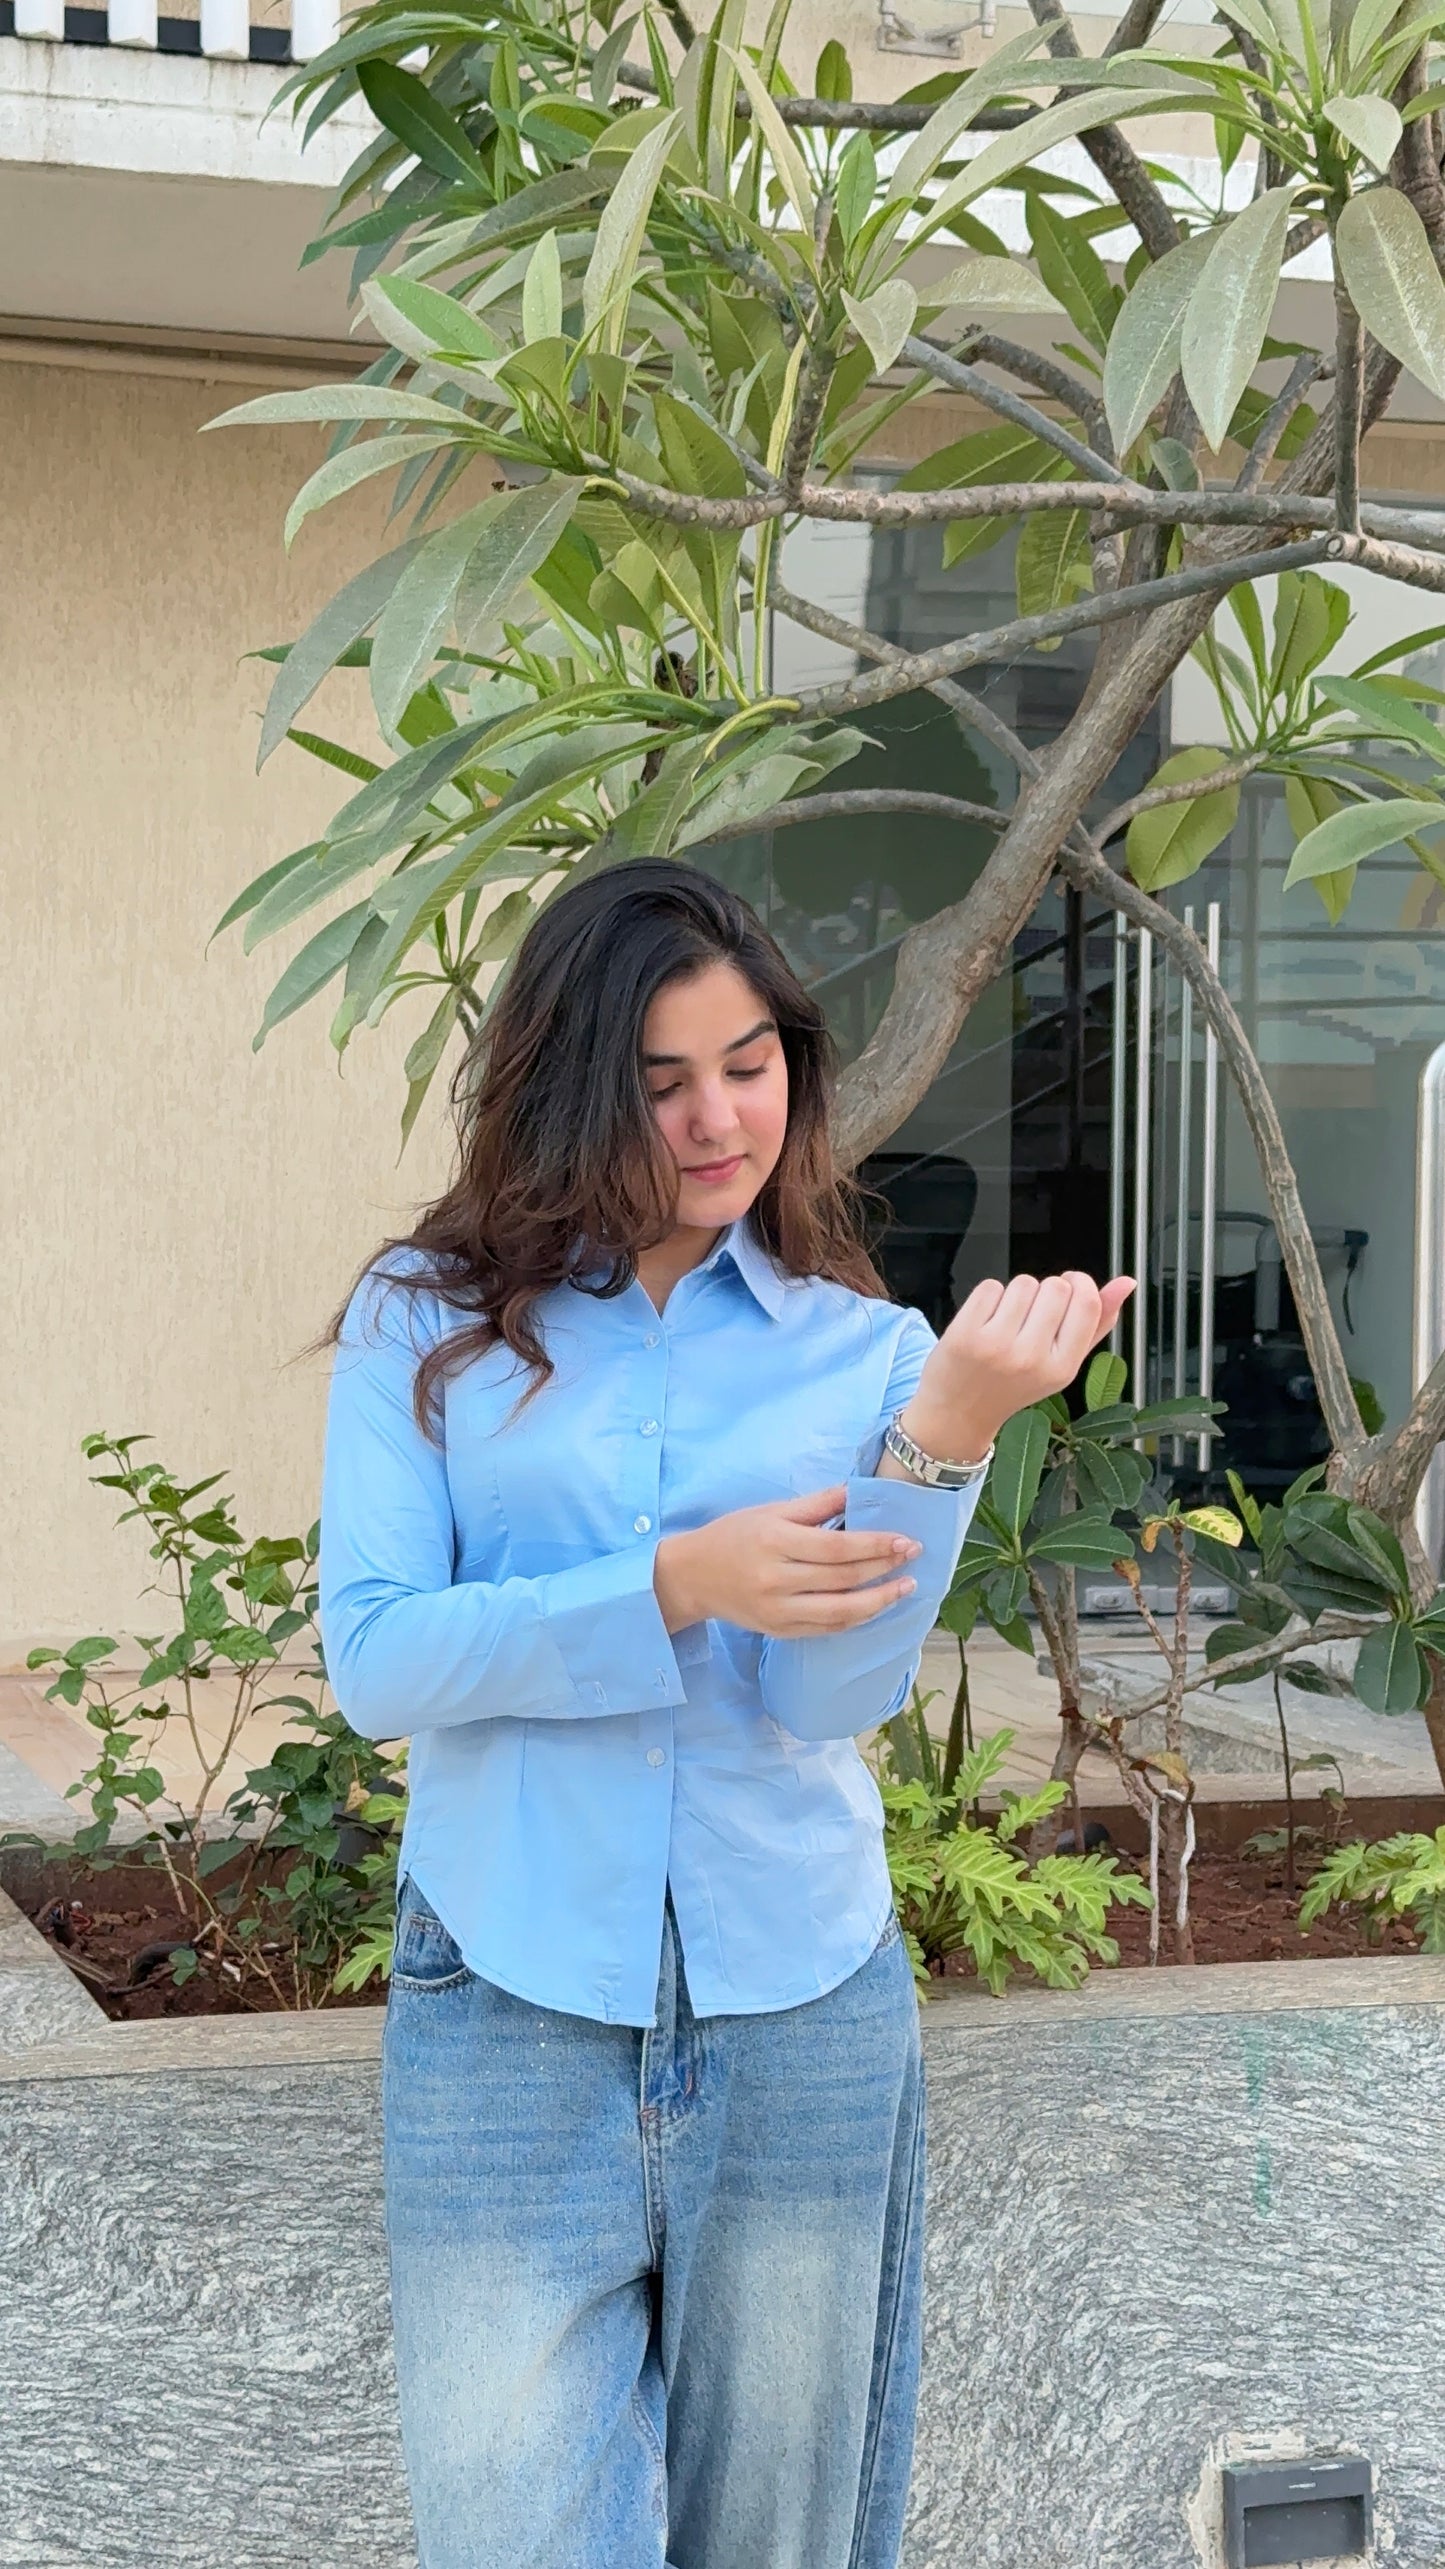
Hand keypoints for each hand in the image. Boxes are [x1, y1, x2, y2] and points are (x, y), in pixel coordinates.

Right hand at [653, 1488, 922, 1638]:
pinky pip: (826, 1629)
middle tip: (913, 1556)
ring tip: (905, 1587)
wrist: (692, 1576)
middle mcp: (776, 1579)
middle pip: (842, 1578)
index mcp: (775, 1541)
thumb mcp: (770, 1511)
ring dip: (879, 1601)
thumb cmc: (734, 1535)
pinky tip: (876, 1606)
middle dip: (884, 1568)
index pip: (836, 1547)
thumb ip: (817, 1504)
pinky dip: (856, 1619)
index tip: (905, 1540)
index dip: (875, 1545)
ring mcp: (777, 1609)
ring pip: (839, 1612)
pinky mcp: (779, 1630)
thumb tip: (859, 1491)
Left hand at [895, 1272, 1136, 1468]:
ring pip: (1023, 1283)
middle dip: (1047, 1291)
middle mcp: (1031, 1358)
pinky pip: (991, 1286)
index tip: (1071, 1287)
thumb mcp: (1061, 1363)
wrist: (958, 1413)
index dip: (1081, 1284)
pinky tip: (987, 1321)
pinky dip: (990, 1297)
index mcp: (1062, 1368)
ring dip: (1018, 1293)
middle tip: (1033, 1316)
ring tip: (1009, 1321)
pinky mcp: (966, 1332)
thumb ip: (1096, 1324)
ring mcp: (996, 1345)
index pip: (1087, 1303)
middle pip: (1056, 1287)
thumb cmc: (1012, 1385)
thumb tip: (1126, 1283)